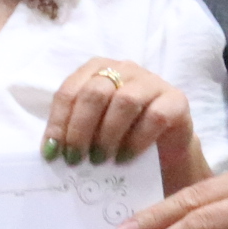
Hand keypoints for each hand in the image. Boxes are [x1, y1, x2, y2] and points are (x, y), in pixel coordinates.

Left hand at [42, 58, 201, 185]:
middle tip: (76, 159)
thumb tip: (52, 152)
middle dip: (80, 130)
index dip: (58, 123)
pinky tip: (125, 157)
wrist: (163, 145)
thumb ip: (73, 131)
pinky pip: (155, 116)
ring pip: (124, 101)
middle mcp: (123, 69)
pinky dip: (136, 140)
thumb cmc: (121, 134)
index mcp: (96, 69)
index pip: (69, 91)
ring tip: (101, 159)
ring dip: (108, 135)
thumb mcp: (92, 128)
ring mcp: (151, 81)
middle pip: (94, 93)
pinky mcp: (175, 100)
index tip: (53, 153)